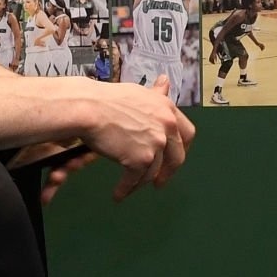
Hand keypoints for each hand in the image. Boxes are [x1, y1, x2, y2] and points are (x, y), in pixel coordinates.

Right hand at [87, 77, 195, 200]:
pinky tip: (118, 194)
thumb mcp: (138, 93)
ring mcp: (155, 144)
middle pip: (177, 157)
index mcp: (167, 109)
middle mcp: (166, 127)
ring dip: (141, 183)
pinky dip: (125, 189)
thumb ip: (155, 94)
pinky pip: (135, 180)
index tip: (173, 158)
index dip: (182, 148)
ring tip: (130, 189)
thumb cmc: (106, 99)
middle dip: (168, 173)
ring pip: (153, 172)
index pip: (187, 133)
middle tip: (159, 182)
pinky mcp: (140, 159)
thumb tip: (165, 81)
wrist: (88, 108)